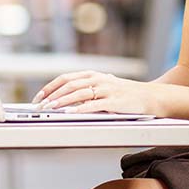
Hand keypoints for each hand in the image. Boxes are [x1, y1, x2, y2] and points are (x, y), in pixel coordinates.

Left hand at [32, 70, 159, 115]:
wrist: (150, 96)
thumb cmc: (126, 94)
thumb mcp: (104, 86)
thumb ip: (87, 89)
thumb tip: (65, 97)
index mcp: (93, 75)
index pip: (65, 78)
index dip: (50, 87)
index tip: (39, 97)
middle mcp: (98, 79)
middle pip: (69, 85)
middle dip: (52, 95)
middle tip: (40, 106)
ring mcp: (106, 89)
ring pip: (79, 93)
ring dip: (62, 101)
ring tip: (51, 108)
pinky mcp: (114, 101)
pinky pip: (93, 104)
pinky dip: (79, 108)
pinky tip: (70, 113)